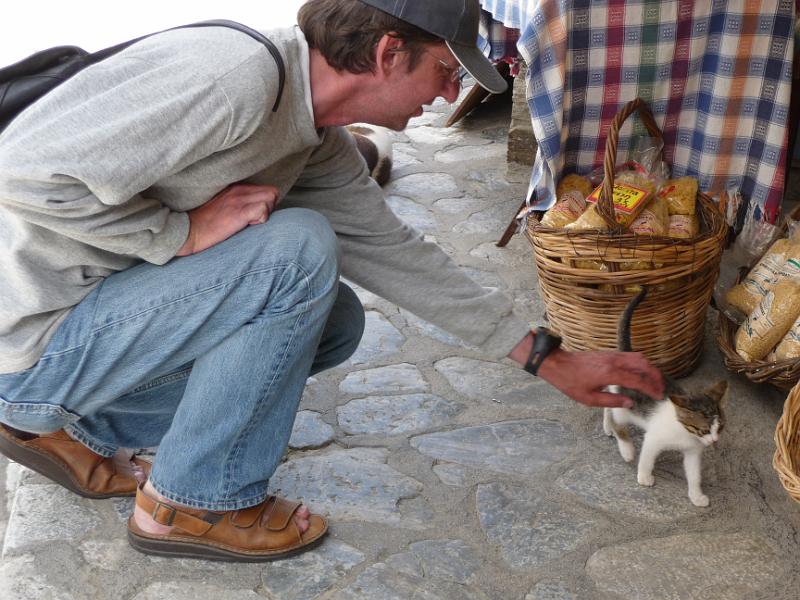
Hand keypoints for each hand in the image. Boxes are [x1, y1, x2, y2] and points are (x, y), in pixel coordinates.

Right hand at [176, 184, 278, 255]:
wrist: (189, 231)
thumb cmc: (205, 223)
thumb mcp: (223, 205)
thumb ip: (239, 202)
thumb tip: (256, 210)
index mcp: (236, 187)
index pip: (265, 189)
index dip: (265, 204)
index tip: (254, 216)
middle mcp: (239, 189)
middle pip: (273, 191)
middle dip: (270, 207)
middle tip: (257, 219)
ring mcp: (240, 199)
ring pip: (271, 198)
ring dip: (266, 213)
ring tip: (251, 222)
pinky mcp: (240, 211)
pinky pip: (263, 210)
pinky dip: (261, 220)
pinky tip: (248, 225)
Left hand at [538, 347, 663, 407]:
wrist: (558, 364)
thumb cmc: (570, 382)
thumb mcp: (589, 399)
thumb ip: (612, 401)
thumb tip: (630, 403)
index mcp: (610, 374)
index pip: (638, 380)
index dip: (650, 388)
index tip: (658, 395)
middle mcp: (614, 361)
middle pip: (644, 364)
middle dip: (655, 376)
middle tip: (660, 388)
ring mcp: (612, 355)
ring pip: (638, 357)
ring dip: (649, 368)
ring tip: (653, 382)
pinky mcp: (609, 353)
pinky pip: (630, 356)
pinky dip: (640, 364)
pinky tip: (640, 374)